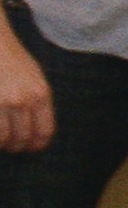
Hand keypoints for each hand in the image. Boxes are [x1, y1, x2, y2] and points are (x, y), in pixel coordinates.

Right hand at [0, 20, 53, 154]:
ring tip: (1, 140)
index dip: (36, 144)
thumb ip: (37, 102)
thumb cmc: (12, 59)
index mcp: (41, 94)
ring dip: (2, 142)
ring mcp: (1, 102)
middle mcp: (23, 101)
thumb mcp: (34, 78)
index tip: (30, 148)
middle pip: (23, 138)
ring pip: (3, 138)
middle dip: (16, 146)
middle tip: (10, 145)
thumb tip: (35, 130)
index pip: (44, 132)